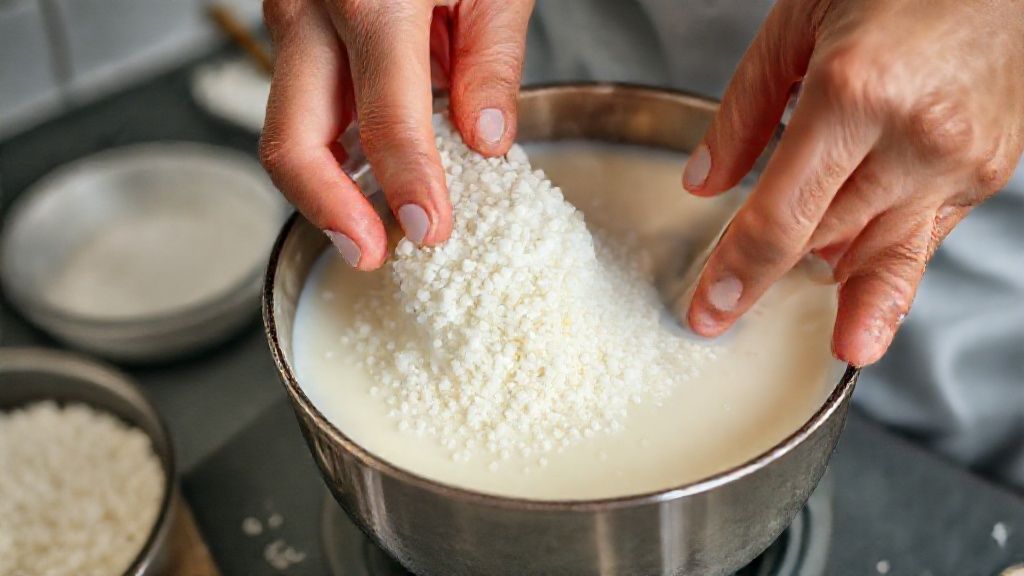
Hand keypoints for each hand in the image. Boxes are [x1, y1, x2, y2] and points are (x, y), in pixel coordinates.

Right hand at [259, 0, 533, 268]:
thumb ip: (491, 60)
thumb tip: (487, 140)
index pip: (386, 116)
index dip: (408, 183)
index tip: (429, 230)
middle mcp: (313, 10)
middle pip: (293, 138)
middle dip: (330, 210)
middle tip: (370, 253)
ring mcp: (293, 19)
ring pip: (287, 129)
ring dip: (326, 188)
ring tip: (372, 228)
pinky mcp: (294, 30)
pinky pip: (300, 105)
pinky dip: (330, 150)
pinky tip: (366, 180)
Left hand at [682, 0, 1023, 365]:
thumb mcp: (796, 21)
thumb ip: (744, 110)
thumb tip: (704, 182)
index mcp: (855, 93)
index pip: (783, 218)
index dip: (741, 274)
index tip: (710, 312)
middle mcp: (915, 137)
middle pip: (828, 242)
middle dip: (776, 280)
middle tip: (728, 306)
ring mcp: (961, 160)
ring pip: (883, 255)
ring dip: (843, 295)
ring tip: (822, 340)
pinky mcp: (988, 170)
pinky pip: (923, 235)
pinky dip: (885, 261)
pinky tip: (859, 287)